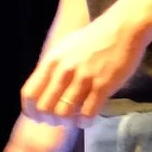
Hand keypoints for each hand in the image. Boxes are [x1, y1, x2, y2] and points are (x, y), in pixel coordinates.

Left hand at [21, 8, 150, 123]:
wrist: (122, 28)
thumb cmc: (93, 39)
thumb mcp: (64, 49)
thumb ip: (52, 68)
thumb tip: (42, 91)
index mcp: (51, 61)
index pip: (29, 94)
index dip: (30, 111)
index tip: (38, 117)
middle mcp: (63, 70)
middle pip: (44, 108)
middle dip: (49, 120)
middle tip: (59, 121)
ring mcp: (83, 78)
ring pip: (64, 113)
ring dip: (67, 123)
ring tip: (74, 120)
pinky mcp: (102, 86)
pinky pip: (87, 113)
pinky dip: (85, 122)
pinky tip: (87, 119)